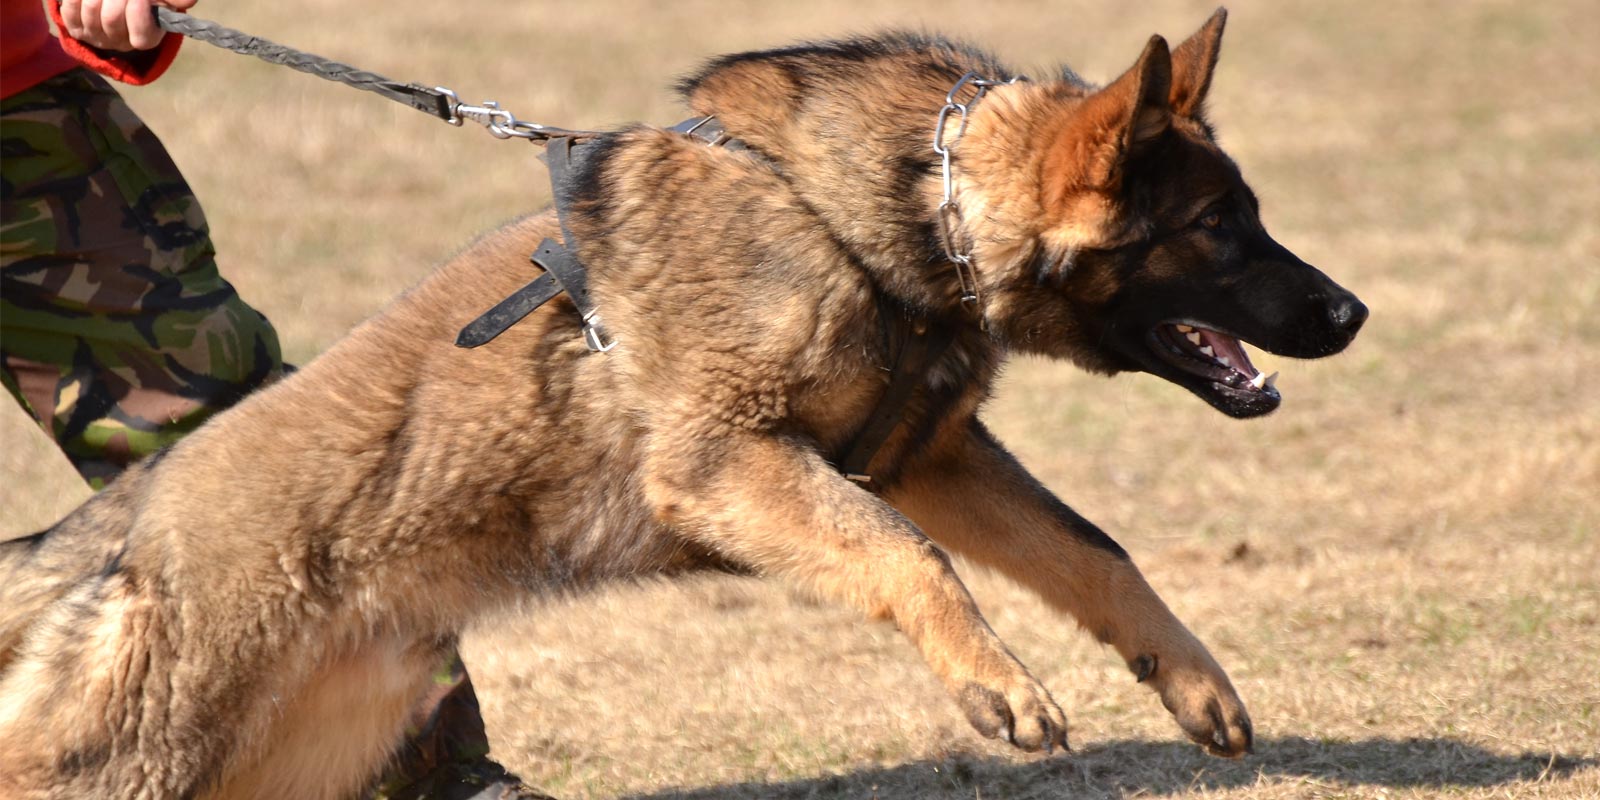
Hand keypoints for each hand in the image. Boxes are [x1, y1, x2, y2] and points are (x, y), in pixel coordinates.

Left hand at [60, 0, 198, 51]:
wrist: (116, 1)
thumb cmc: (143, 0)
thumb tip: (191, 0)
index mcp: (146, 39)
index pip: (141, 34)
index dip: (138, 10)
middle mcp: (120, 43)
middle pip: (112, 18)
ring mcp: (96, 37)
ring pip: (91, 10)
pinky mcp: (75, 29)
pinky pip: (71, 8)